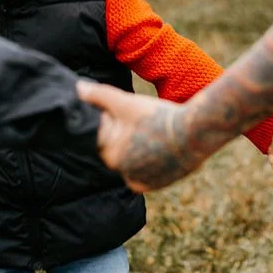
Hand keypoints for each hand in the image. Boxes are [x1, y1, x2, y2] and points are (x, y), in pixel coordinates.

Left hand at [78, 81, 196, 192]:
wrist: (195, 133)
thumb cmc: (156, 116)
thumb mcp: (124, 102)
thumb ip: (98, 96)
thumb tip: (77, 88)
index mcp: (111, 157)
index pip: (105, 135)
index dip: (116, 120)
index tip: (132, 113)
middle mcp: (124, 175)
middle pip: (119, 148)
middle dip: (126, 135)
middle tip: (145, 122)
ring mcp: (142, 182)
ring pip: (133, 160)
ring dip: (139, 148)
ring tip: (155, 133)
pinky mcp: (158, 185)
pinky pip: (147, 171)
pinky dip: (150, 161)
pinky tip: (160, 146)